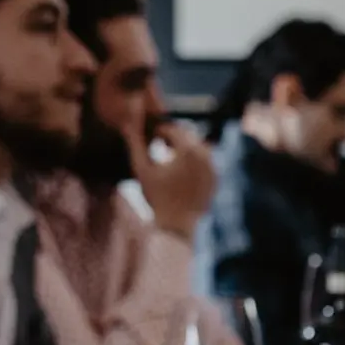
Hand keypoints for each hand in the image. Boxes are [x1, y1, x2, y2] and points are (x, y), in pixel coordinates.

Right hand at [126, 121, 216, 241]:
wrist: (177, 224)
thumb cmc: (155, 196)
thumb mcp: (141, 168)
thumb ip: (135, 142)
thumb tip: (128, 121)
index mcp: (188, 150)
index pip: (172, 130)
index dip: (159, 131)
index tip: (150, 135)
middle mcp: (205, 156)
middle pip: (187, 136)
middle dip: (173, 137)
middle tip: (159, 140)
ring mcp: (213, 167)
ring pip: (197, 147)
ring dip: (183, 147)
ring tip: (167, 152)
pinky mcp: (216, 178)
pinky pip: (205, 162)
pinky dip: (193, 160)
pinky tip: (178, 167)